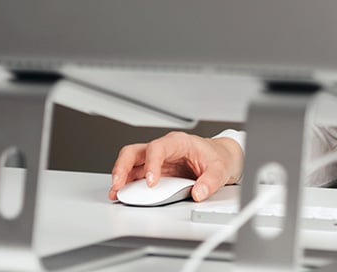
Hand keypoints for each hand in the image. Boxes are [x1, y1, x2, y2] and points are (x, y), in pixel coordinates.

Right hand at [108, 131, 243, 201]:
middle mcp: (163, 149)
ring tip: (115, 193)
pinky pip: (135, 175)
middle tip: (118, 184)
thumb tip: (198, 193)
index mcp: (178, 142)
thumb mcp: (220, 169)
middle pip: (134, 151)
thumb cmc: (217, 157)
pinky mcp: (154, 172)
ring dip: (120, 177)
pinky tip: (121, 194)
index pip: (157, 148)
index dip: (152, 164)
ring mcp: (156, 160)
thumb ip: (210, 181)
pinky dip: (126, 184)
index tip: (151, 182)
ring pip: (130, 162)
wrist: (221, 158)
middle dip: (123, 167)